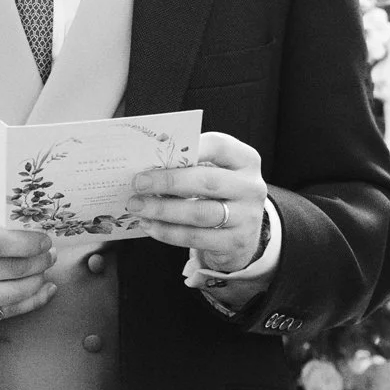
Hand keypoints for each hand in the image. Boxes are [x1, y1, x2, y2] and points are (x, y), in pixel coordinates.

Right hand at [0, 214, 56, 327]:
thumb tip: (27, 231)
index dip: (28, 244)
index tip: (43, 240)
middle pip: (10, 269)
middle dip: (39, 261)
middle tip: (49, 254)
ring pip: (12, 293)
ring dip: (38, 281)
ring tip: (45, 269)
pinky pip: (6, 312)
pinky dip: (31, 301)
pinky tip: (44, 290)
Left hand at [129, 132, 267, 273]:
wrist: (242, 234)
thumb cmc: (219, 195)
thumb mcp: (214, 173)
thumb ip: (190, 166)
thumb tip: (148, 166)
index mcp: (246, 160)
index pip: (219, 146)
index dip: (190, 147)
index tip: (158, 152)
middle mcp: (251, 187)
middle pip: (207, 182)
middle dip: (169, 181)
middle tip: (139, 182)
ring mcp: (246, 217)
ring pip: (199, 213)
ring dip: (163, 210)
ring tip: (137, 206)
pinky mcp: (235, 243)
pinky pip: (196, 238)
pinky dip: (167, 232)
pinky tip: (149, 225)